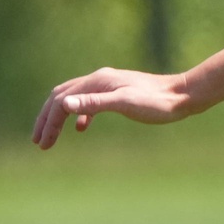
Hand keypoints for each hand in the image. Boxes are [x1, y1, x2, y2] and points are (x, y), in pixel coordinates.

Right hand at [32, 67, 193, 147]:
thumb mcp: (124, 104)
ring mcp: (108, 85)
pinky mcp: (118, 93)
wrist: (184, 96)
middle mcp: (99, 79)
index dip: (48, 122)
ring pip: (74, 99)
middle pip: (62, 97)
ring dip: (60, 118)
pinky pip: (90, 102)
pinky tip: (81, 128)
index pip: (61, 101)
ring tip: (52, 138)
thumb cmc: (157, 103)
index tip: (43, 144)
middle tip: (39, 142)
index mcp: (97, 82)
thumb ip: (94, 105)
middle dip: (47, 119)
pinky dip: (80, 115)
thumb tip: (63, 105)